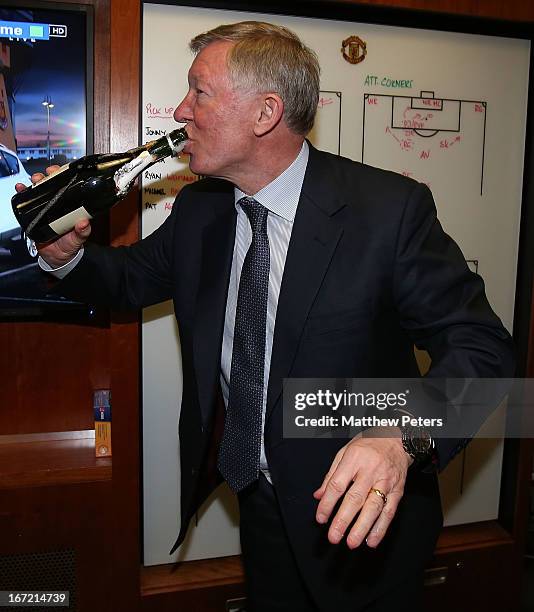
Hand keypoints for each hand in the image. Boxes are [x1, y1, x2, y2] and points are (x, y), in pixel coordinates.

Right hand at [15, 166, 90, 267]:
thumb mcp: (78, 238)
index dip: (66, 176)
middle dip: (50, 175)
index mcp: (73, 206)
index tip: (63, 171)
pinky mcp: (35, 212)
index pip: (70, 186)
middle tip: (47, 174)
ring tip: (35, 179)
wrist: (57, 257)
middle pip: (54, 183)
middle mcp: (60, 203)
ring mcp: (47, 207)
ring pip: (41, 189)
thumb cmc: (70, 245)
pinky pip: (28, 201)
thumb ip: (82, 232)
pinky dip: (23, 193)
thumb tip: (84, 222)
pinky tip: (21, 188)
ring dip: (37, 181)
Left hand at [313, 427, 412, 548]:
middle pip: (355, 498)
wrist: (397, 440)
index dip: (327, 503)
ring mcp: (386, 481)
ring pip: (374, 508)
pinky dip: (381, 528)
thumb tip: (319, 496)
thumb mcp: (345, 452)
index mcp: (354, 459)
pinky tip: (371, 540)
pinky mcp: (397, 491)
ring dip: (362, 528)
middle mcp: (370, 471)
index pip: (338, 484)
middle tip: (334, 537)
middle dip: (344, 520)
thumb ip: (331, 474)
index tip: (320, 518)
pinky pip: (389, 512)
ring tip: (352, 542)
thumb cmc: (368, 444)